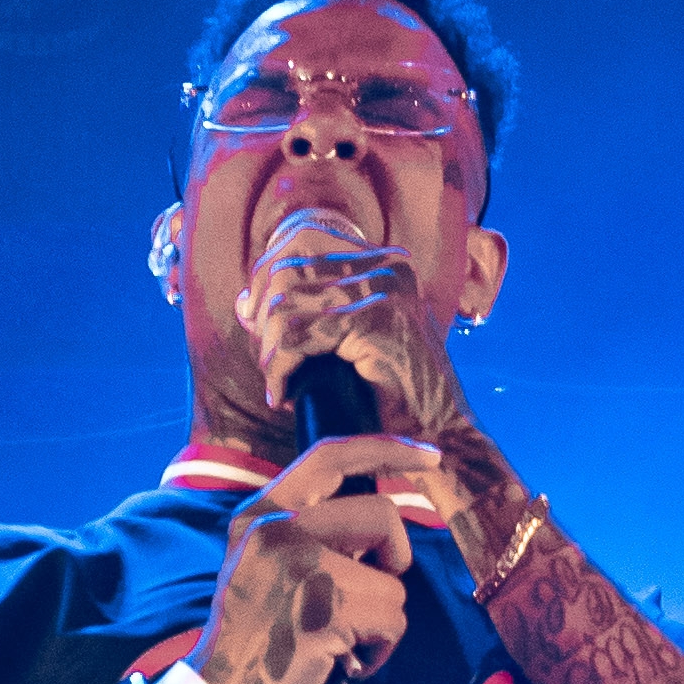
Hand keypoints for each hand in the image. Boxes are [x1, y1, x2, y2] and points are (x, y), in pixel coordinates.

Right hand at [188, 434, 435, 683]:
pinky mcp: (324, 610)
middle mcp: (276, 529)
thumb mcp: (266, 565)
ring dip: (383, 618)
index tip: (431, 457)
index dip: (387, 449)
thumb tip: (383, 517)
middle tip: (367, 596)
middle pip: (382, 514)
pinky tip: (342, 660)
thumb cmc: (256, 639)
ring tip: (341, 638)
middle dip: (394, 558)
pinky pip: (393, 620)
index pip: (331, 457)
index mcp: (261, 513)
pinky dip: (381, 649)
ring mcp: (299, 567)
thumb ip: (312, 533)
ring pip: (394, 579)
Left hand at [235, 211, 473, 448]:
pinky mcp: (372, 323)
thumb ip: (311, 313)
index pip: (301, 245)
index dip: (266, 283)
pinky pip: (298, 337)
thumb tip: (244, 302)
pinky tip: (283, 395)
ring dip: (270, 350)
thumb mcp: (351, 341)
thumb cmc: (396, 396)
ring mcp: (382, 291)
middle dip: (264, 318)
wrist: (439, 438)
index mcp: (385, 263)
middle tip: (270, 363)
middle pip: (287, 269)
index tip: (259, 328)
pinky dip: (280, 369)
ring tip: (279, 383)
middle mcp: (386, 267)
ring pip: (286, 305)